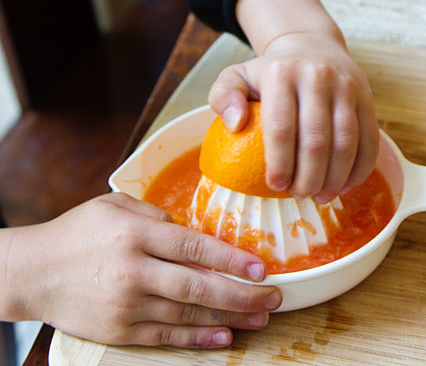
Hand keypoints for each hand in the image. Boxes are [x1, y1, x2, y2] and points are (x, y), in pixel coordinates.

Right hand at [2, 193, 280, 347]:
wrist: (33, 272)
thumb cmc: (78, 233)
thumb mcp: (115, 206)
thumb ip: (157, 216)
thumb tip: (195, 231)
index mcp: (135, 234)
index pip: (195, 247)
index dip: (233, 259)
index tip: (262, 267)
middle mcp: (134, 270)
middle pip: (199, 285)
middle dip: (242, 294)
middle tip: (274, 297)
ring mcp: (127, 304)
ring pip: (189, 313)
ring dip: (229, 317)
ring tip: (260, 317)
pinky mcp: (119, 330)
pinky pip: (167, 335)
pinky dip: (198, 337)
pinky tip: (224, 336)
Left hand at [208, 0, 379, 202]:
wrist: (312, 46)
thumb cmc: (272, 73)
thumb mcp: (237, 76)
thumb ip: (224, 97)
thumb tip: (235, 124)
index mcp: (282, 73)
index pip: (281, 127)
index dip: (280, 163)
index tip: (275, 186)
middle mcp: (318, 76)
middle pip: (317, 139)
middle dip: (309, 177)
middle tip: (299, 195)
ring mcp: (347, 87)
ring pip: (346, 142)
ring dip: (335, 177)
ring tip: (321, 196)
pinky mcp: (367, 98)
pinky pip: (370, 140)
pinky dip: (360, 169)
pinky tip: (345, 185)